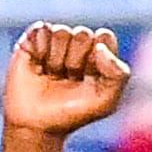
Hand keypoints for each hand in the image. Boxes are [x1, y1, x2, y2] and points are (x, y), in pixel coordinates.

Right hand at [3, 23, 129, 136]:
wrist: (38, 122)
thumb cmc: (74, 112)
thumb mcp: (106, 101)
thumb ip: (118, 75)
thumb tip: (100, 47)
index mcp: (99, 55)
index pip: (105, 37)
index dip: (97, 57)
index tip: (89, 77)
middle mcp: (77, 44)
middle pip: (83, 34)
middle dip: (76, 60)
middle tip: (69, 78)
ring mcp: (54, 40)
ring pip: (61, 31)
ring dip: (57, 59)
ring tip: (54, 74)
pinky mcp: (32, 39)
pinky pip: (41, 29)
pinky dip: (40, 50)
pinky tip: (39, 65)